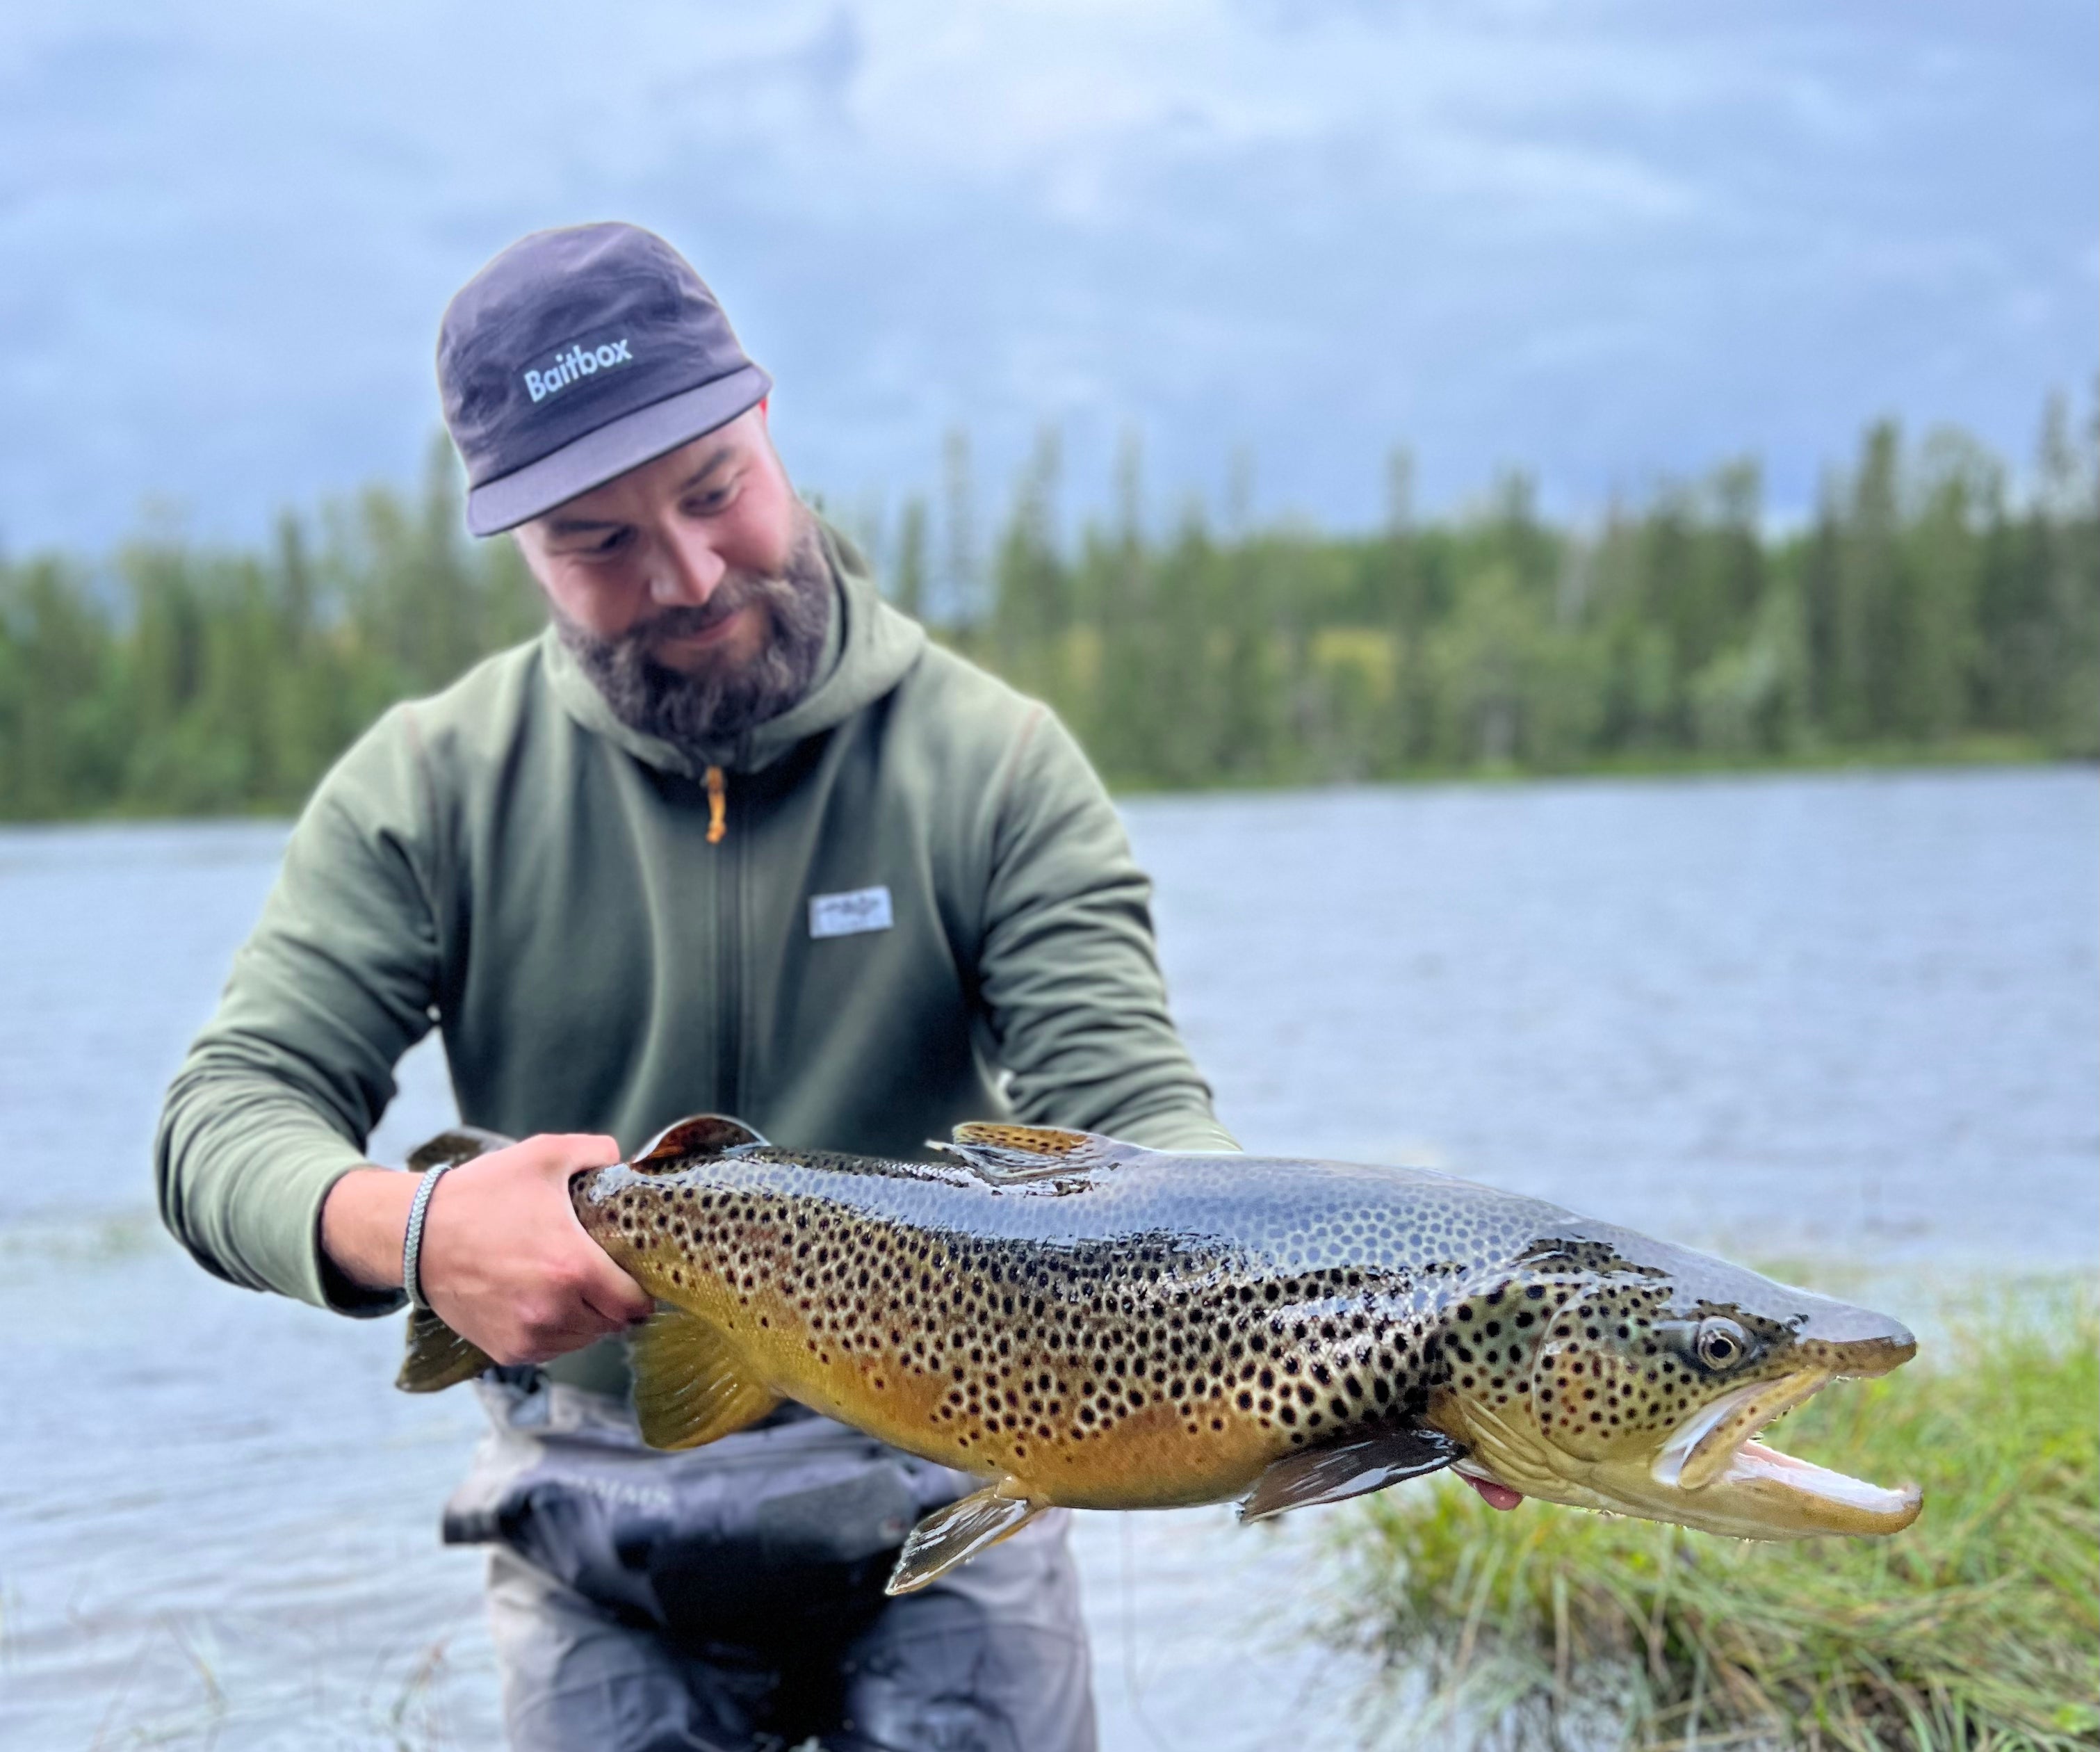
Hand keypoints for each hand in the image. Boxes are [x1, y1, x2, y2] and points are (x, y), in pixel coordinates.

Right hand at [322, 1133, 653, 1363]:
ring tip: (569, 1284)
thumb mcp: (543, 1155)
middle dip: (614, 1301)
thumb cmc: (482, 1195)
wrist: (415, 1235)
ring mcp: (528, 1336)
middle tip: (602, 1274)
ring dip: (587, 1318)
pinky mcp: (506, 1351)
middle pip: (613, 1324)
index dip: (643, 1290)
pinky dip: (556, 1330)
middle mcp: (553, 1311)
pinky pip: (551, 1349)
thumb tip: (622, 1158)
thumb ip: (594, 1150)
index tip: (636, 1274)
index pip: (635, 1304)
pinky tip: (543, 1299)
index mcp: (573, 1269)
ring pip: (583, 1340)